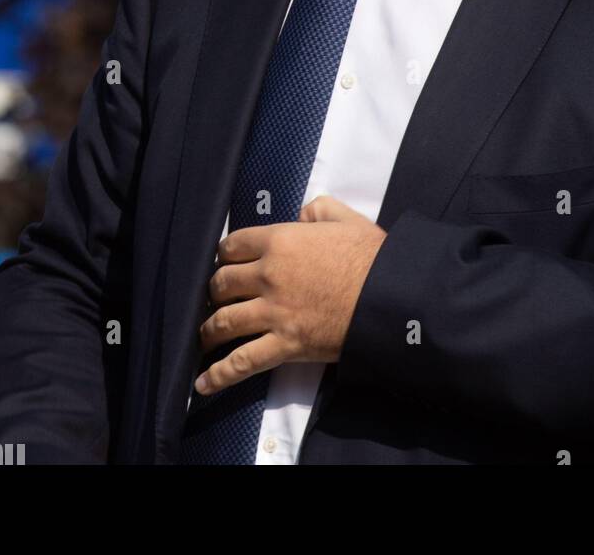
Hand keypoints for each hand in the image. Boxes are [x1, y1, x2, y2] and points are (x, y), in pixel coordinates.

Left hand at [193, 196, 385, 395]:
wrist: (390, 297)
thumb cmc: (370, 256)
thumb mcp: (345, 219)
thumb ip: (317, 210)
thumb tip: (301, 216)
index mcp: (280, 241)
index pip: (231, 245)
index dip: (224, 255)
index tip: (224, 263)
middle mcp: (268, 275)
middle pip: (220, 284)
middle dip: (213, 293)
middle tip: (215, 300)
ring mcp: (273, 313)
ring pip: (223, 322)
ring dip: (208, 331)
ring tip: (205, 338)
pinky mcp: (284, 345)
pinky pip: (242, 362)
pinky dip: (218, 375)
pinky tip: (203, 384)